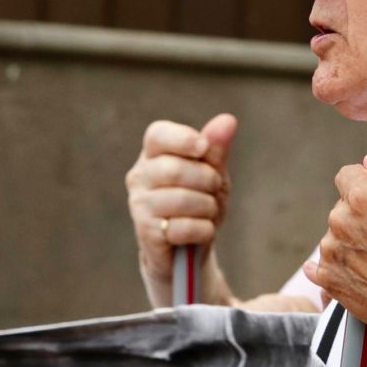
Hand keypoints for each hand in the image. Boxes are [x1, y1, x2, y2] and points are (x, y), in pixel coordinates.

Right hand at [126, 113, 236, 299]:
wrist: (190, 246)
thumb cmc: (200, 201)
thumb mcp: (214, 173)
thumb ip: (217, 148)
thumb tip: (227, 120)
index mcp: (154, 154)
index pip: (157, 134)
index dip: (183, 139)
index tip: (203, 148)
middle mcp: (140, 176)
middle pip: (175, 169)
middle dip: (208, 180)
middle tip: (213, 189)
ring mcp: (139, 204)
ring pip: (181, 199)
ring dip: (208, 207)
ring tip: (207, 212)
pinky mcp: (145, 232)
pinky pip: (182, 227)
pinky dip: (202, 230)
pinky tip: (201, 231)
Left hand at [308, 154, 366, 347]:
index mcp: (363, 200)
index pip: (348, 173)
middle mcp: (339, 223)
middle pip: (344, 203)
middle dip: (364, 212)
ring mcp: (329, 253)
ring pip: (338, 232)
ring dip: (355, 239)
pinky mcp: (326, 278)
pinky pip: (326, 260)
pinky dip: (343, 263)